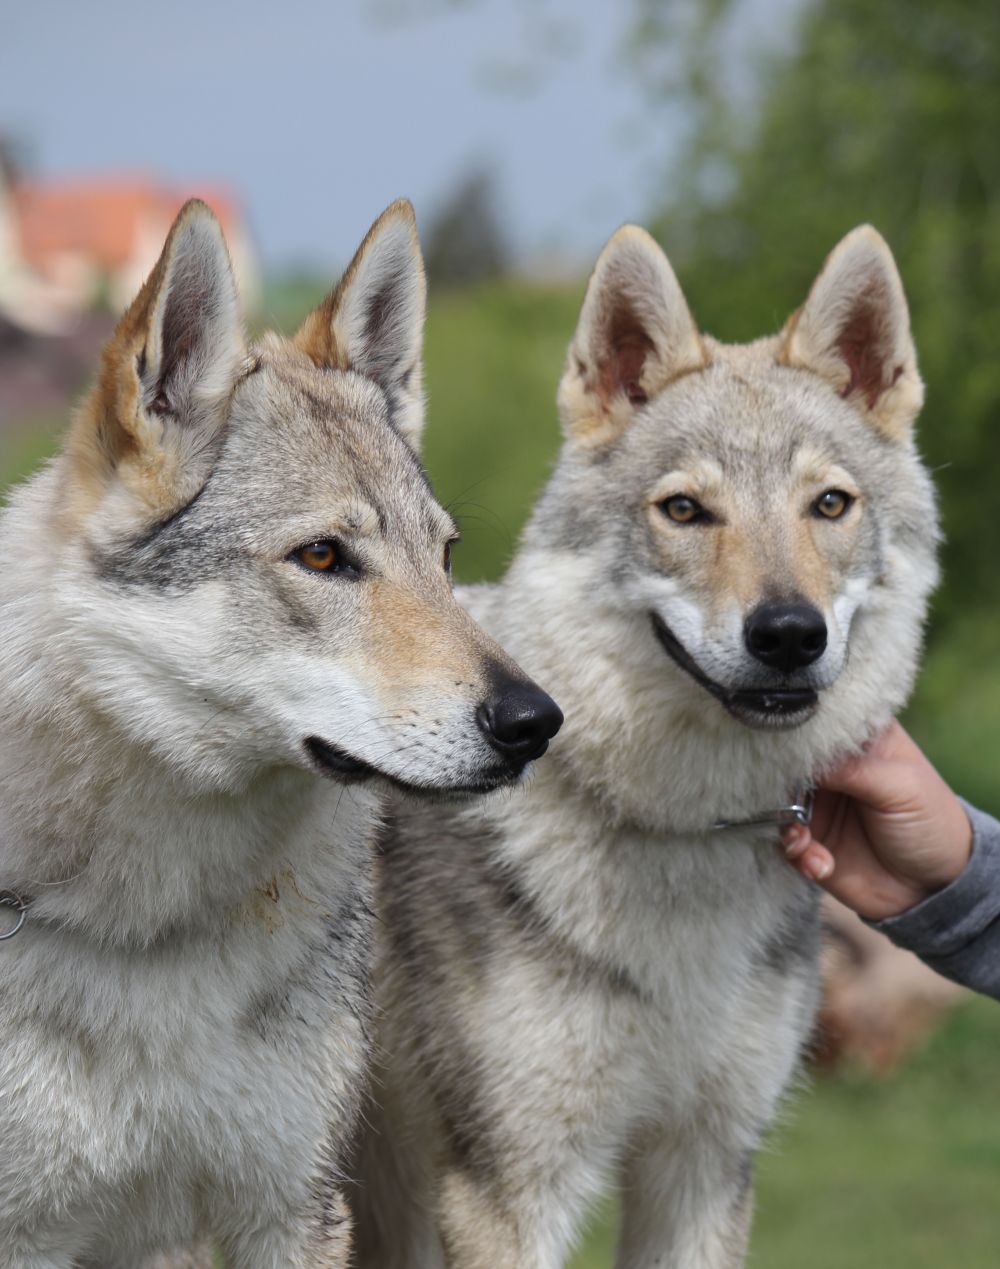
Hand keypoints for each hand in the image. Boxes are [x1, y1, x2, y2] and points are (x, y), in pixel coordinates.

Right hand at [782, 721, 972, 920]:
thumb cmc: (930, 822)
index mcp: (859, 740)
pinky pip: (783, 840)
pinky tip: (820, 863)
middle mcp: (832, 767)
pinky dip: (796, 853)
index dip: (798, 731)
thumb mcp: (901, 787)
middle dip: (779, 783)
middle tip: (787, 801)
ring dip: (785, 824)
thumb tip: (799, 755)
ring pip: (776, 802)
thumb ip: (853, 768)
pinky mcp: (809, 838)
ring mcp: (817, 803)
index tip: (782, 746)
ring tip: (802, 841)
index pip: (820, 722)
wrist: (933, 887)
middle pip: (786, 761)